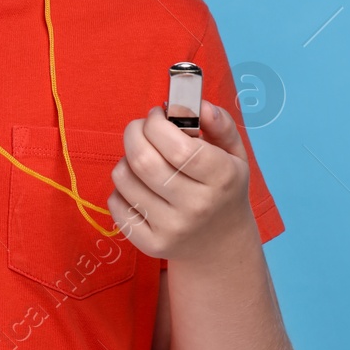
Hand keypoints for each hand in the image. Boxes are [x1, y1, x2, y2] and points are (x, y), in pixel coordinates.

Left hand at [107, 100, 258, 262]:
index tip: (157, 116)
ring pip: (123, 177)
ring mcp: (172, 228)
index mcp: (222, 178)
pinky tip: (140, 188)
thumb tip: (198, 103)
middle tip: (141, 129)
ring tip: (144, 161)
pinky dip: (121, 189)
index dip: (156, 122)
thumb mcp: (234, 155)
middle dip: (133, 132)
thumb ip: (220, 124)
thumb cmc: (223, 189)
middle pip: (142, 159)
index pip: (177, 145)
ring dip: (126, 159)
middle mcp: (197, 206)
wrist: (222, 246)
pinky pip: (115, 203)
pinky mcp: (150, 244)